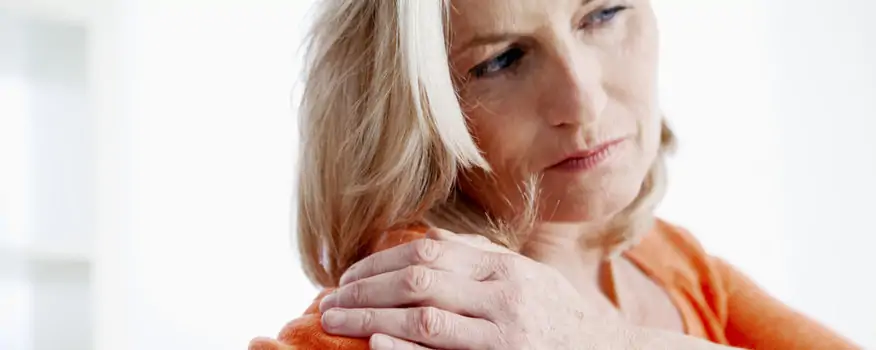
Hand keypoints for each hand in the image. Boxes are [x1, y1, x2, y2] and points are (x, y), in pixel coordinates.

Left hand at [317, 228, 631, 349]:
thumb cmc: (558, 316)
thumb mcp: (525, 276)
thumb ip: (479, 258)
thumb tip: (427, 241)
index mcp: (503, 268)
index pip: (426, 255)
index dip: (378, 264)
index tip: (347, 276)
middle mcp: (503, 295)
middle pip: (417, 283)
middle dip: (364, 291)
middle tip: (328, 301)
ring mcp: (504, 334)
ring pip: (424, 319)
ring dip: (370, 319)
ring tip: (335, 321)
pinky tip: (376, 345)